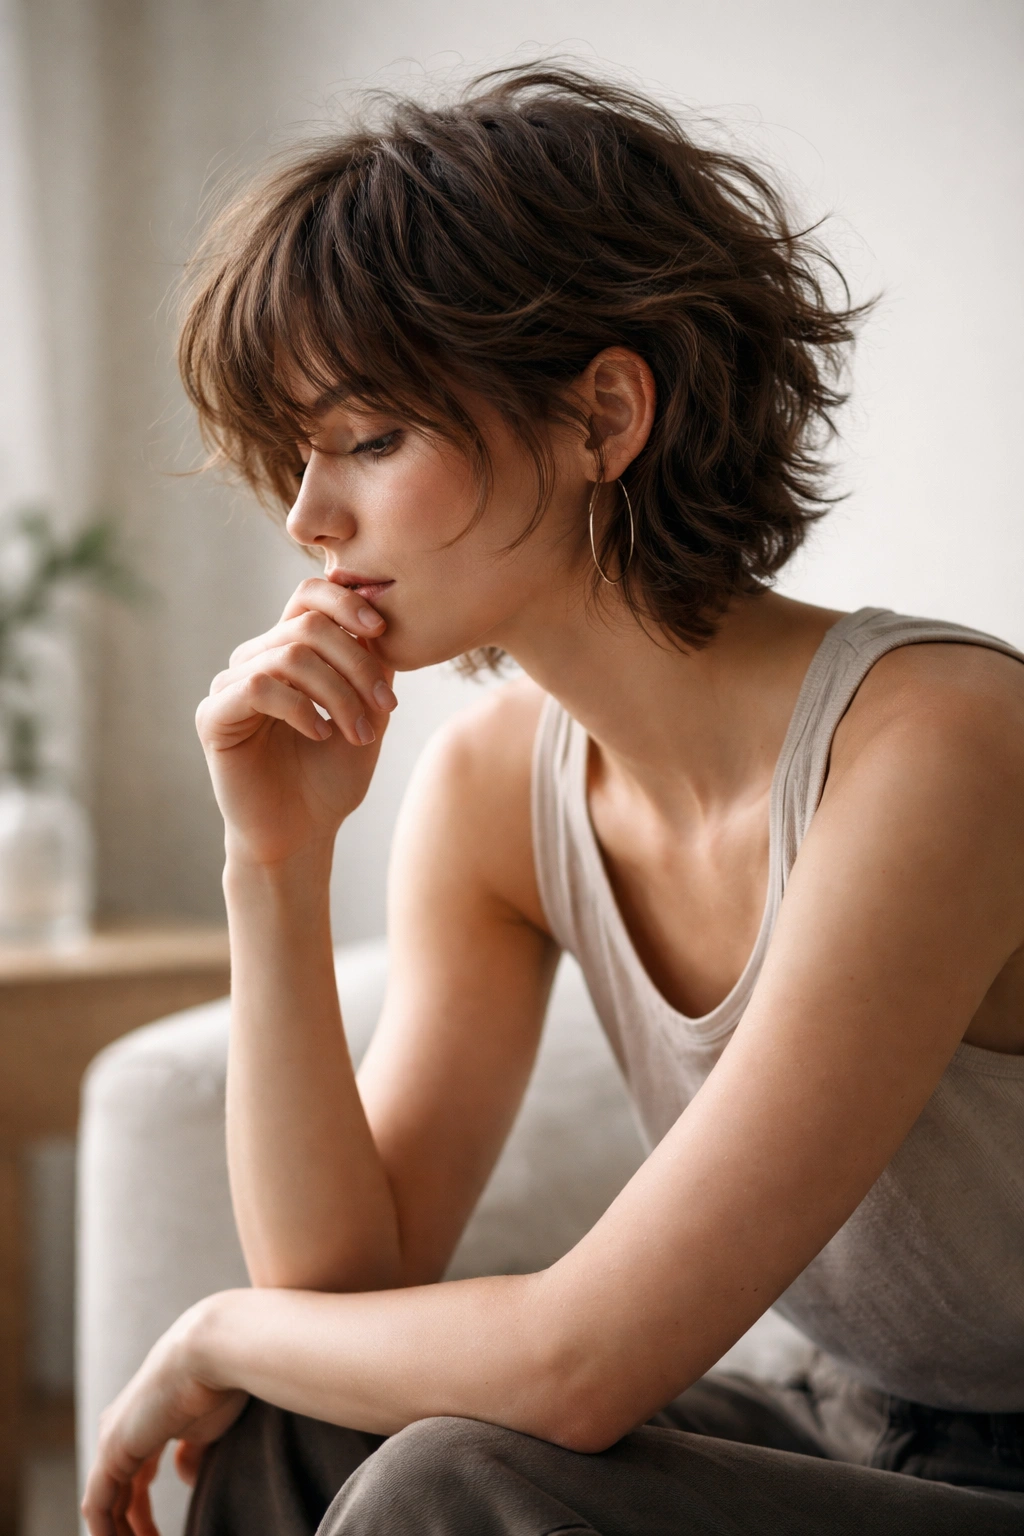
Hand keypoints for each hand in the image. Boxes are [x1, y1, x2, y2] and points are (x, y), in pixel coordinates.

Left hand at [81, 1304, 246, 1535]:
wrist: (213, 1349)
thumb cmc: (222, 1378)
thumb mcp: (208, 1426)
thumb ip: (194, 1451)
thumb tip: (184, 1478)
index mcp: (148, 1418)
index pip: (136, 1473)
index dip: (143, 1508)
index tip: (161, 1535)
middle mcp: (124, 1427)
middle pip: (121, 1490)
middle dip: (133, 1525)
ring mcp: (114, 1438)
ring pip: (108, 1503)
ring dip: (124, 1533)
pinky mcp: (111, 1449)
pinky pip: (100, 1506)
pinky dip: (108, 1532)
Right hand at [196, 577, 397, 865]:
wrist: (303, 834)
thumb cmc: (333, 776)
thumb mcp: (367, 713)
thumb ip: (371, 666)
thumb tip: (382, 617)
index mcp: (289, 651)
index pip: (309, 596)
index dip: (347, 601)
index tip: (383, 633)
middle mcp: (256, 659)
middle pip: (309, 625)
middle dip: (358, 664)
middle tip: (386, 708)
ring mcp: (231, 685)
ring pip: (290, 656)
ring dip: (338, 693)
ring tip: (360, 734)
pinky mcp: (214, 716)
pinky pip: (259, 687)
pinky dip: (301, 708)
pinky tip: (321, 735)